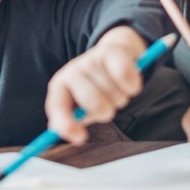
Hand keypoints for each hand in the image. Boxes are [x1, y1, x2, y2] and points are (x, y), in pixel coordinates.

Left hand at [45, 26, 147, 142]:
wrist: (110, 55)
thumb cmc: (92, 89)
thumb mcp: (77, 106)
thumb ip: (70, 122)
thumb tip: (73, 135)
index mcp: (59, 87)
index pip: (57, 106)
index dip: (67, 124)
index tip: (81, 138)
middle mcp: (72, 71)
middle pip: (94, 103)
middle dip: (105, 112)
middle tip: (107, 108)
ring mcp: (91, 60)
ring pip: (114, 94)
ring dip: (120, 98)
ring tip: (115, 91)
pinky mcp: (111, 51)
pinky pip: (125, 76)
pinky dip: (132, 86)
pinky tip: (129, 84)